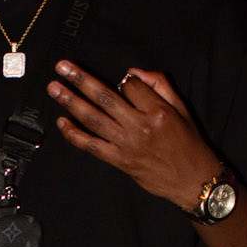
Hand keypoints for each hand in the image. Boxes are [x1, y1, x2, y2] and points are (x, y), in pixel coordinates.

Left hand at [47, 60, 216, 211]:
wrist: (192, 180)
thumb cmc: (188, 144)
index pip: (129, 86)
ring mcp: (126, 145)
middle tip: (62, 67)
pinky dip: (74, 134)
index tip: (121, 81)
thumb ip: (160, 86)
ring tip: (54, 88)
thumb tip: (133, 72)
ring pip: (93, 118)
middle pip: (104, 97)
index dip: (123, 80)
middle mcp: (139, 126)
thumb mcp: (182, 109)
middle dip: (80, 79)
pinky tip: (61, 122)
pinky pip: (91, 145)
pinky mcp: (119, 161)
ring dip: (70, 101)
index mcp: (157, 111)